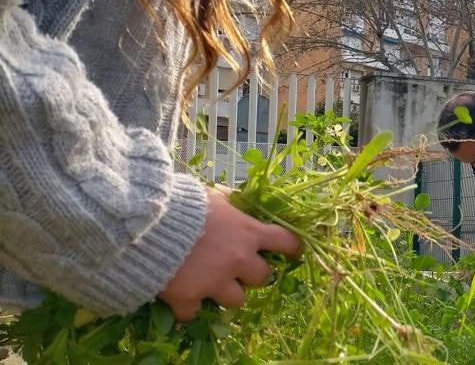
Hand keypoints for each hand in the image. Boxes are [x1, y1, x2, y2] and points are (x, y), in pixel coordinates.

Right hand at [159, 187, 300, 321]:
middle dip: (252, 274)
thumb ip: (229, 201)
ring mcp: (215, 282)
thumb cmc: (182, 203)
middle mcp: (238, 259)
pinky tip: (182, 299)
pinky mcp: (189, 298)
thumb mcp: (212, 196)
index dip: (292, 248)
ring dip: (226, 294)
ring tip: (211, 285)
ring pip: (237, 301)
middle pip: (263, 277)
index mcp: (248, 232)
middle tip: (237, 269)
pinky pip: (195, 314)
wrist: (145, 224)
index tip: (293, 252)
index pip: (285, 241)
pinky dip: (189, 309)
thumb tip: (237, 199)